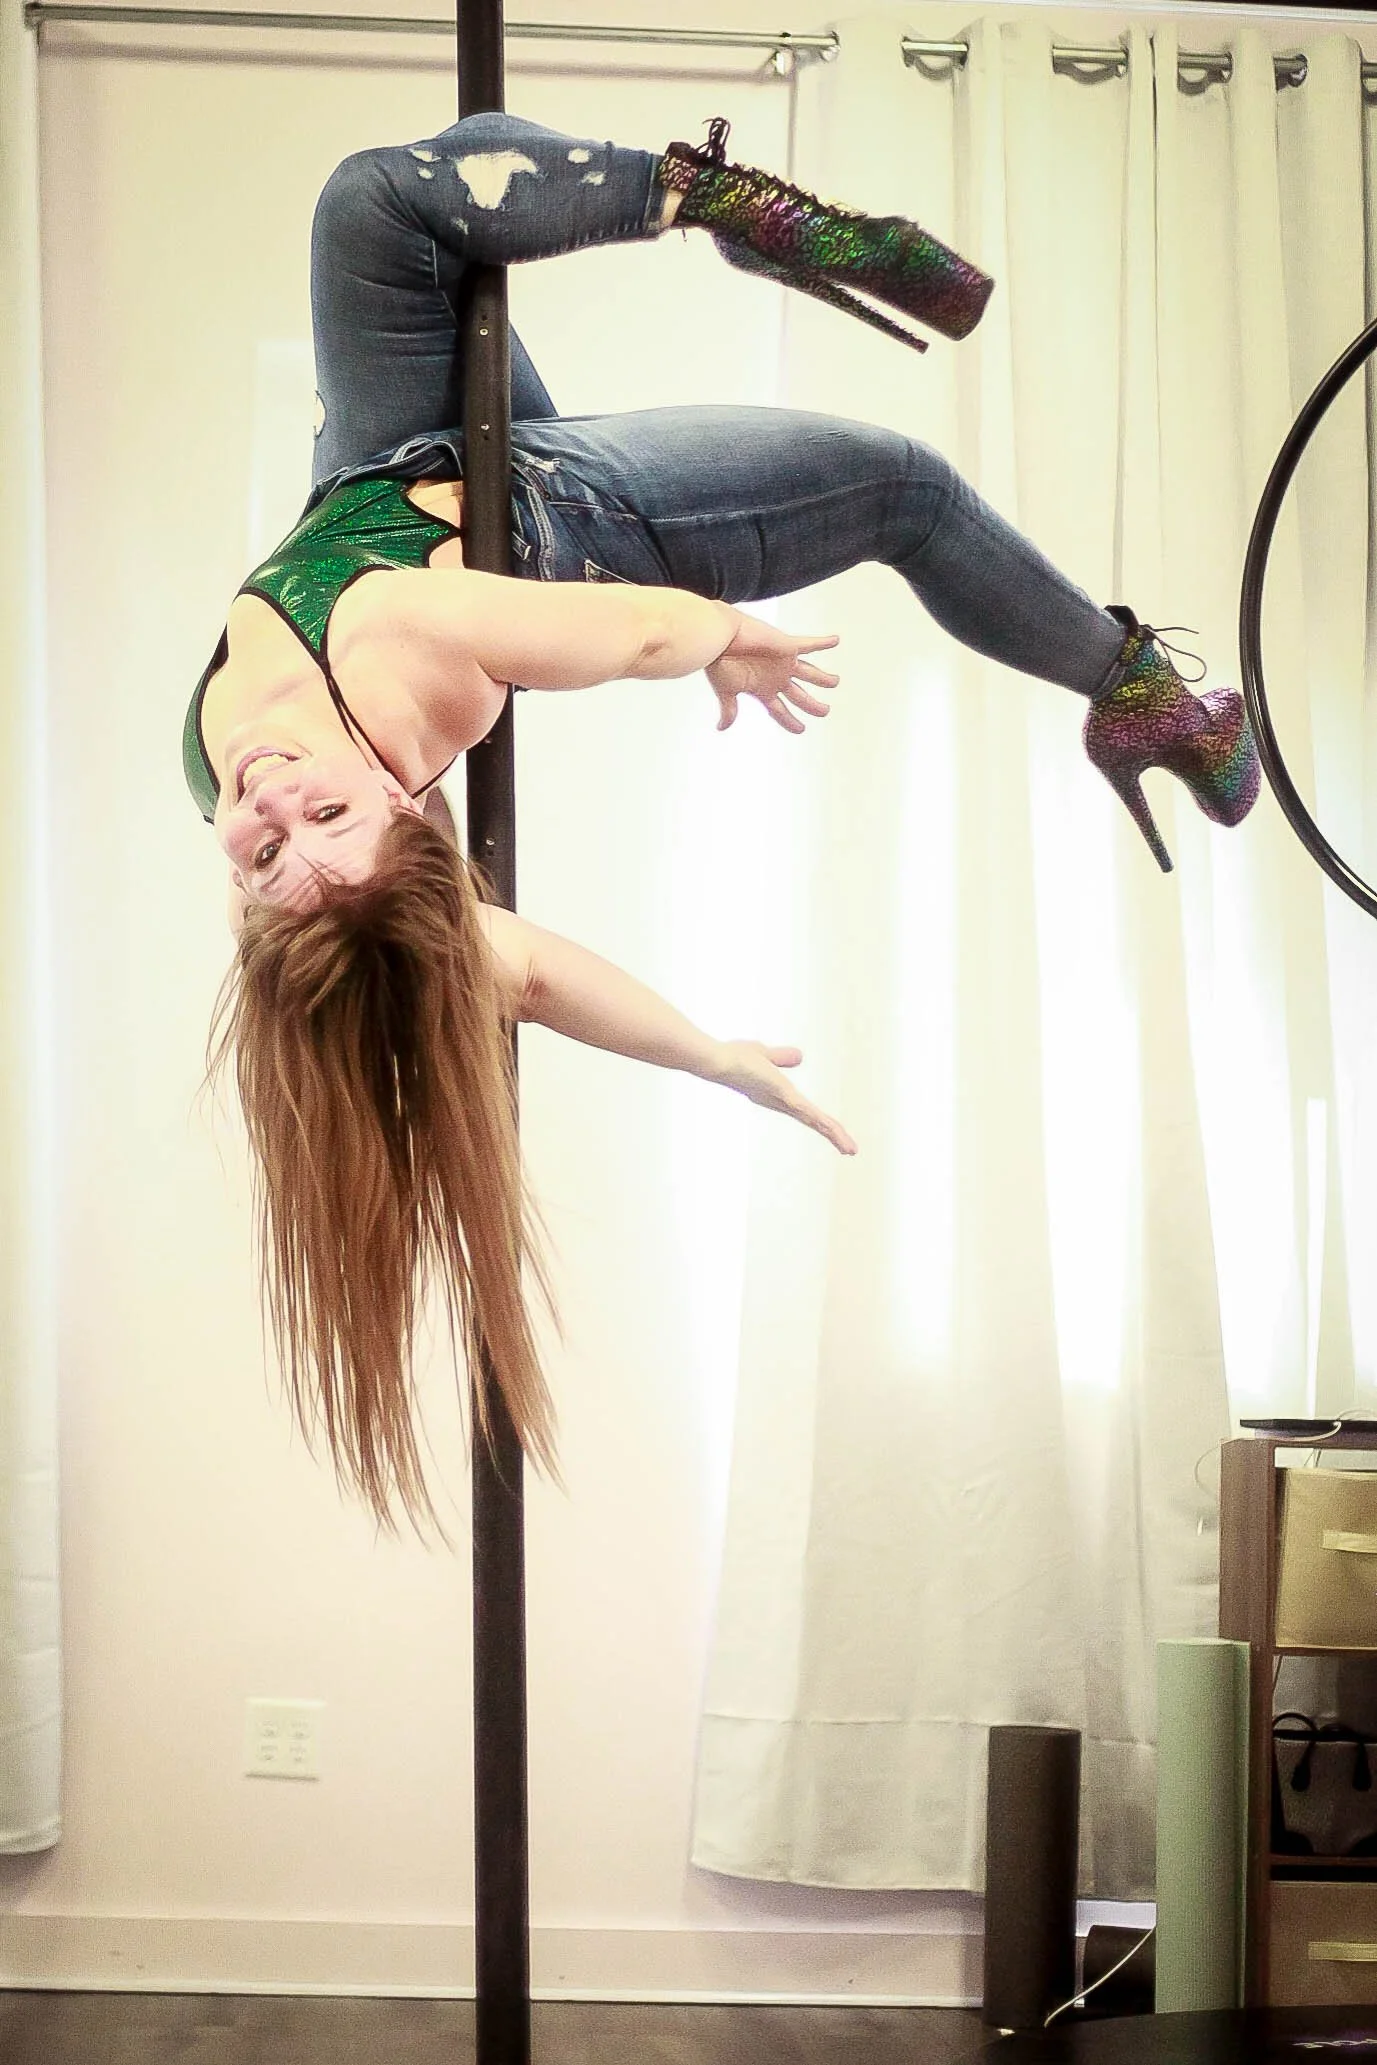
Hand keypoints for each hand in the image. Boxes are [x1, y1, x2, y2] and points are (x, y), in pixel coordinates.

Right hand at [706, 616, 839, 734]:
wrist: (719, 637)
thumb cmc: (719, 662)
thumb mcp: (725, 690)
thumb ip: (729, 709)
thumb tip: (722, 728)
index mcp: (762, 690)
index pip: (780, 711)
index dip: (790, 721)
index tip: (800, 729)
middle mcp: (775, 677)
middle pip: (800, 696)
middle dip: (813, 705)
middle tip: (825, 711)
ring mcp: (782, 662)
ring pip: (809, 672)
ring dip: (823, 678)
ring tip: (835, 682)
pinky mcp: (787, 645)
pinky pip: (810, 645)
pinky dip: (823, 643)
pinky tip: (836, 641)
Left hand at [708, 1040, 856, 1154]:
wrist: (716, 1061)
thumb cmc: (734, 1057)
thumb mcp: (764, 1055)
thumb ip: (782, 1057)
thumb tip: (800, 1057)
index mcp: (779, 1097)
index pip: (806, 1113)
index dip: (822, 1122)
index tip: (836, 1133)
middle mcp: (781, 1104)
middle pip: (813, 1122)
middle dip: (833, 1135)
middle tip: (852, 1150)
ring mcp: (782, 1101)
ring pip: (814, 1120)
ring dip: (834, 1134)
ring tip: (851, 1149)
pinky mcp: (781, 1095)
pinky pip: (806, 1110)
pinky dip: (821, 1121)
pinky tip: (834, 1130)